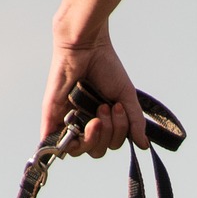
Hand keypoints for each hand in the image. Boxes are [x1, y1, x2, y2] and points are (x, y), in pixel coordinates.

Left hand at [39, 28, 147, 154]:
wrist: (87, 47)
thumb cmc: (106, 67)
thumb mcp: (126, 97)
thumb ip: (135, 122)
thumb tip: (144, 146)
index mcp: (101, 121)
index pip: (110, 145)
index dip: (118, 133)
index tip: (118, 107)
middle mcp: (84, 124)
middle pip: (96, 150)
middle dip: (108, 134)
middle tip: (106, 107)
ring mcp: (67, 121)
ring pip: (79, 150)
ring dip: (94, 136)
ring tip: (97, 112)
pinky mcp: (52, 116)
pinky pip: (54, 142)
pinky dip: (63, 145)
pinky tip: (75, 136)